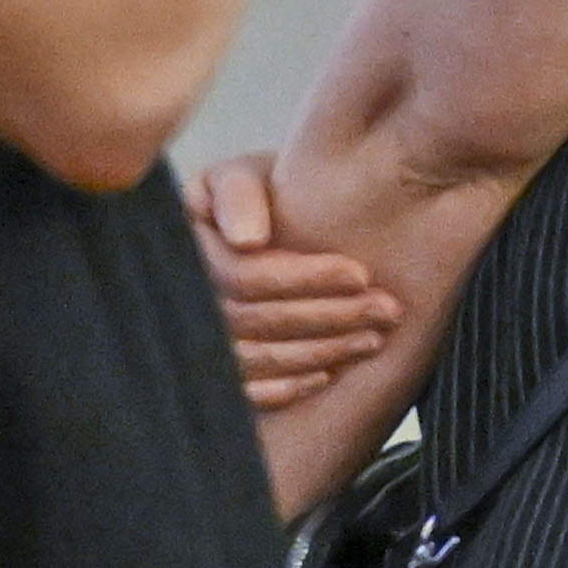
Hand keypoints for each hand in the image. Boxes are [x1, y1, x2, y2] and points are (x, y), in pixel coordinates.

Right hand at [189, 153, 396, 409]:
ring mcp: (192, 336)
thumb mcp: (247, 174)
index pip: (241, 276)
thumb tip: (248, 239)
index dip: (302, 279)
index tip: (360, 273)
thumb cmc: (261, 191)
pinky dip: (286, 387)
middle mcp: (181, 295)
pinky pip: (243, 393)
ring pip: (253, 359)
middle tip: (386, 310)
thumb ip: (239, 192)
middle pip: (249, 321)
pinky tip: (327, 375)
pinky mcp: (211, 369)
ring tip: (372, 338)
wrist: (266, 220)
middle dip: (325, 318)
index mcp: (183, 243)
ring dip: (318, 352)